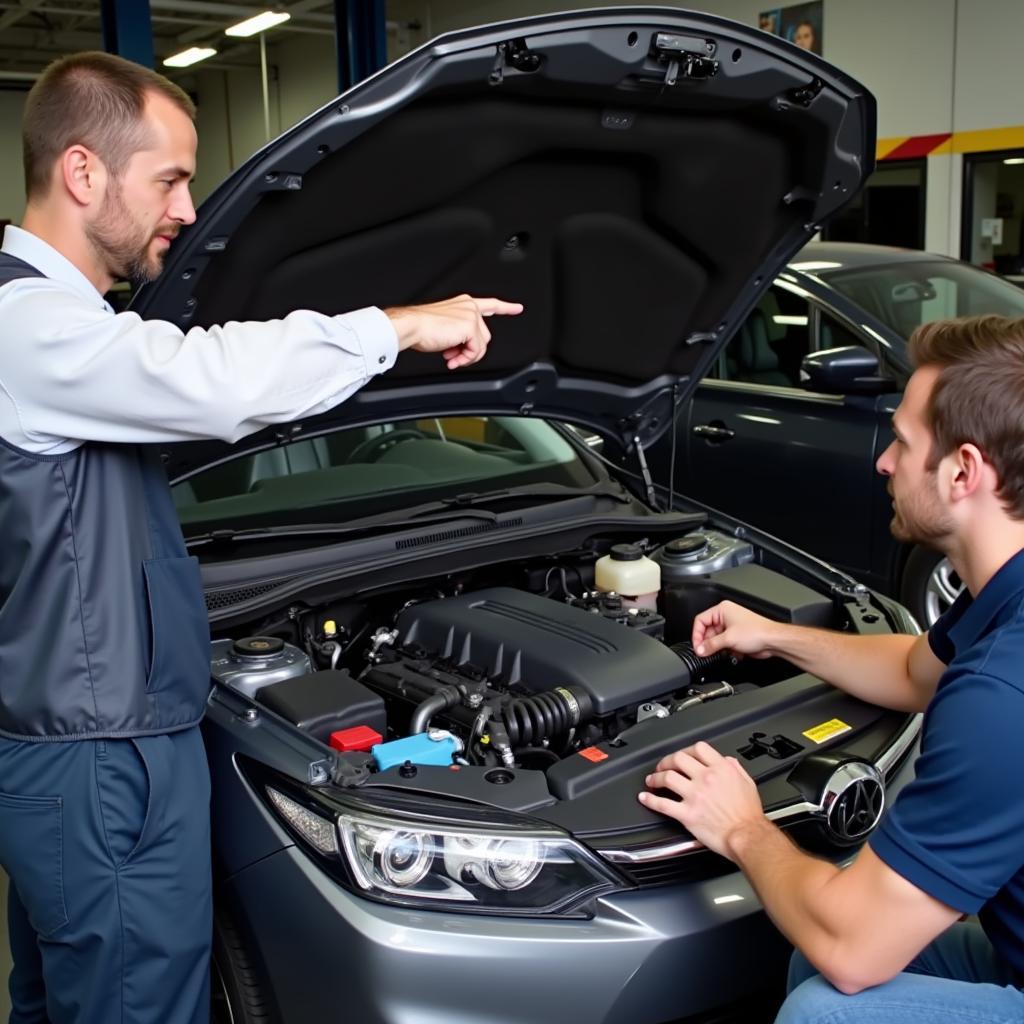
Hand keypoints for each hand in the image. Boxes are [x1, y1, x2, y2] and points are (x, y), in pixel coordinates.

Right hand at [385, 294, 523, 369]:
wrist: (411, 326)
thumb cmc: (421, 327)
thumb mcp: (445, 327)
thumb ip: (460, 334)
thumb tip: (464, 350)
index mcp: (464, 303)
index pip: (490, 304)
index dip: (506, 307)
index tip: (517, 308)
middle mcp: (469, 307)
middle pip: (484, 336)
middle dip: (470, 351)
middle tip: (453, 357)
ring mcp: (471, 316)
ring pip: (481, 346)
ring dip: (466, 357)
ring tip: (451, 358)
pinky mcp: (470, 327)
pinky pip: (476, 351)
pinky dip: (465, 359)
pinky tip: (453, 359)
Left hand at [638, 741, 764, 859]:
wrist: (747, 836)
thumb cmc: (748, 815)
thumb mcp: (747, 783)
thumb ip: (735, 768)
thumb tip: (727, 761)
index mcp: (721, 769)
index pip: (698, 749)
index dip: (686, 750)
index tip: (682, 756)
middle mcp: (706, 779)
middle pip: (678, 759)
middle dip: (667, 761)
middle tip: (663, 766)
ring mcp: (695, 795)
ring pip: (667, 777)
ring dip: (655, 777)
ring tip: (652, 780)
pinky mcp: (687, 814)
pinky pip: (663, 804)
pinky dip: (650, 800)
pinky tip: (645, 798)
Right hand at [691, 600, 778, 657]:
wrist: (773, 641)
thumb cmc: (757, 632)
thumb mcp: (728, 639)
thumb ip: (711, 645)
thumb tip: (700, 650)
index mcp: (722, 610)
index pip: (700, 620)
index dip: (696, 634)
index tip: (697, 646)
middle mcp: (726, 616)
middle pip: (707, 631)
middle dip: (707, 643)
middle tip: (705, 653)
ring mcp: (731, 627)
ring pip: (716, 639)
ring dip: (718, 648)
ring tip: (722, 652)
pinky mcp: (736, 637)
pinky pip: (724, 644)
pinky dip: (726, 650)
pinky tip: (732, 652)